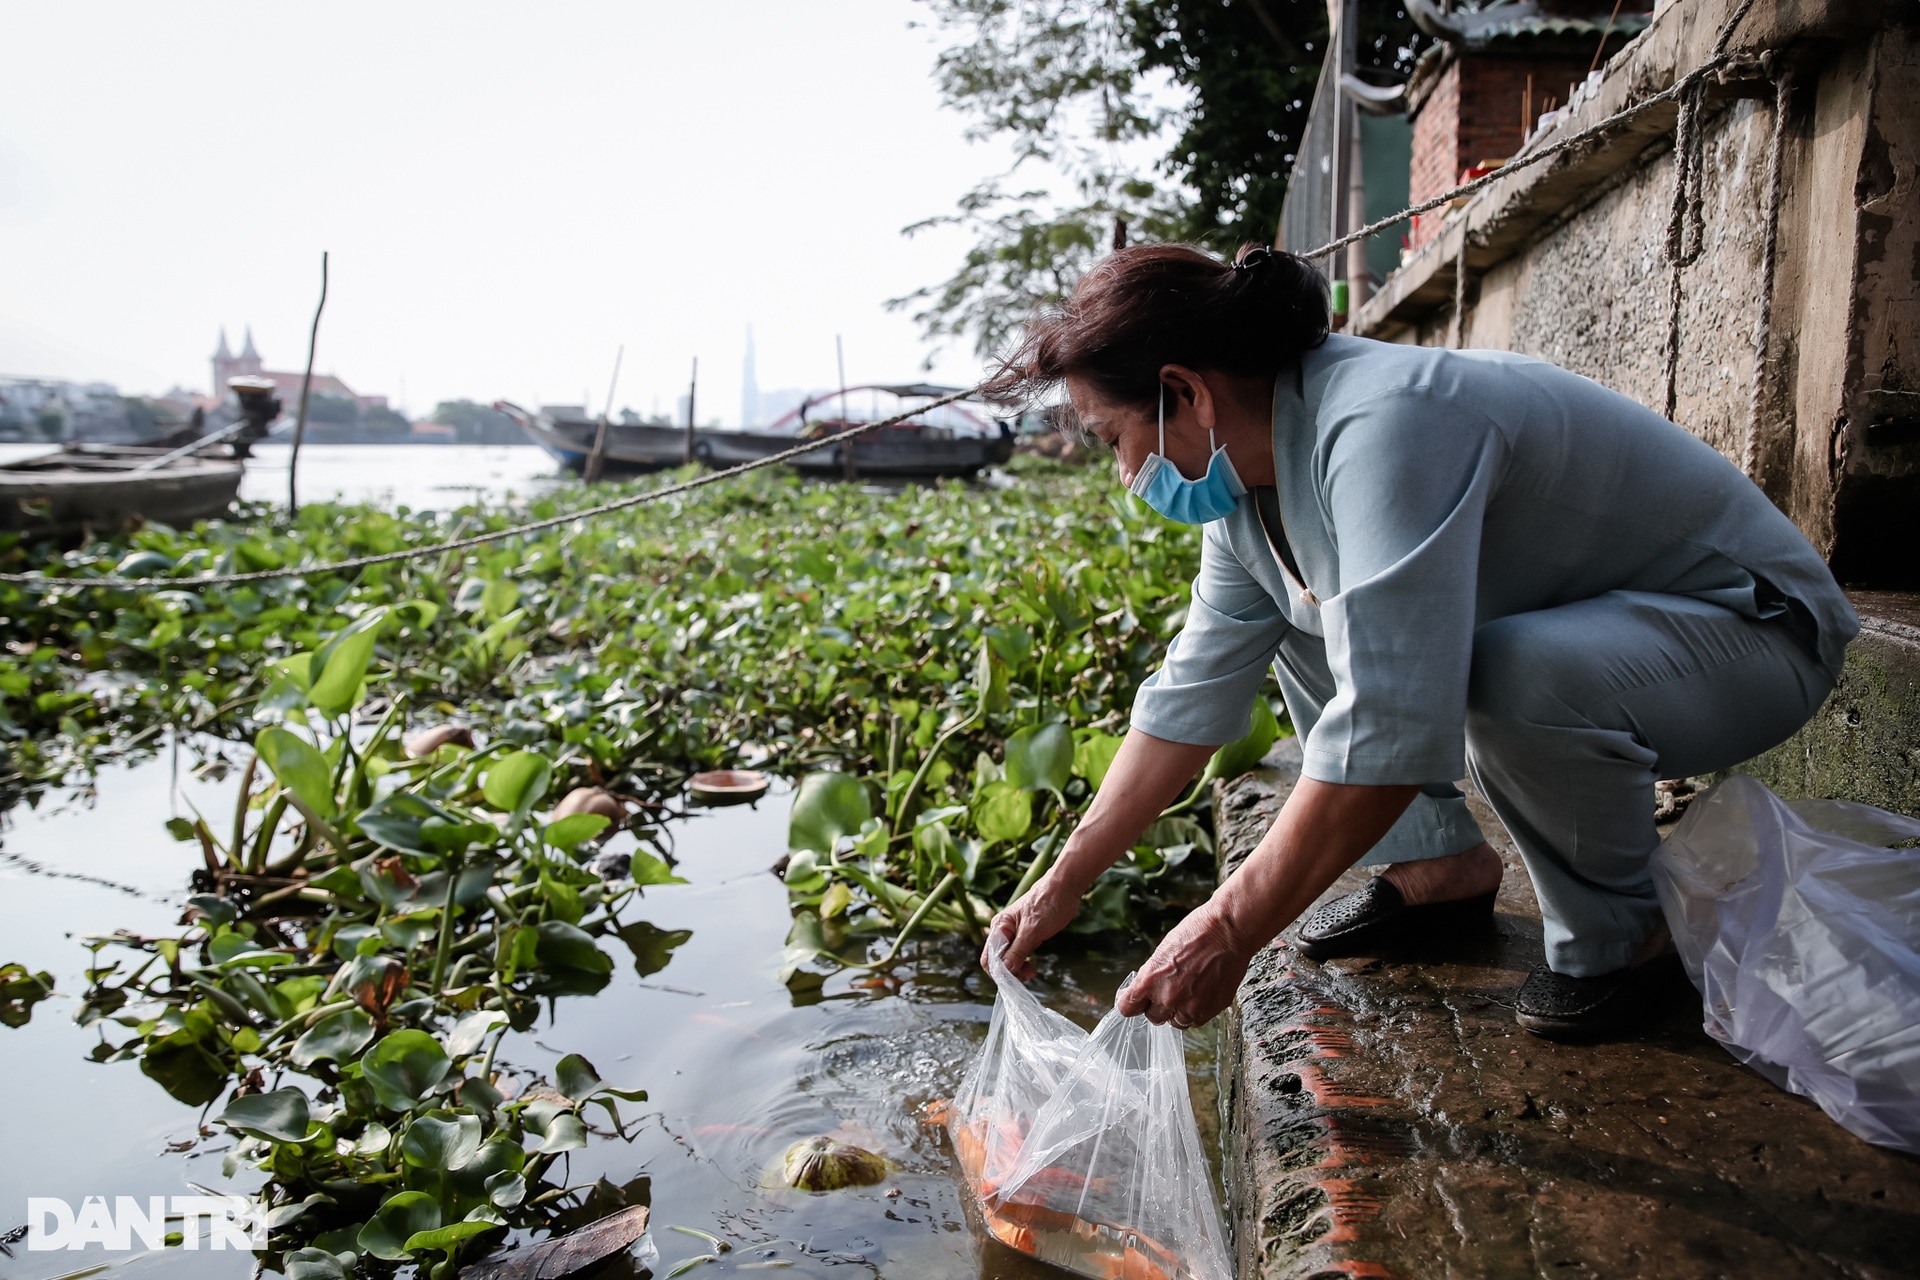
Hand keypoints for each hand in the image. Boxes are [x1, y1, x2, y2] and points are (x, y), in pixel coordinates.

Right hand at [982, 876, 1082, 981]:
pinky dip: (1024, 964)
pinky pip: (1020, 956)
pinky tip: (1033, 966)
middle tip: (1028, 974)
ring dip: (1018, 970)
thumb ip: (1017, 951)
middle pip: (998, 962)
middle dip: (1011, 972)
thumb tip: (1005, 972)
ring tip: (1032, 971)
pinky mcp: (1027, 938)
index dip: (999, 972)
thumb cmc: (1048, 902)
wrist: (1065, 888)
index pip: (989, 958)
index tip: (1015, 979)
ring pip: (1009, 961)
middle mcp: (1003, 932)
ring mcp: (1015, 936)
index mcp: (999, 927)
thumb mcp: (1032, 929)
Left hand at [1116, 901, 1254, 1028]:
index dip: (1131, 1004)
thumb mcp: (1163, 950)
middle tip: (1167, 992)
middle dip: (1157, 1007)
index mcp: (1151, 980)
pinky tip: (1202, 992)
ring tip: (1188, 991)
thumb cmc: (1198, 932)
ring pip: (1177, 1022)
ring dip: (1178, 1012)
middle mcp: (1169, 997)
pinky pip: (1197, 1020)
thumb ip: (1152, 975)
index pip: (1127, 1008)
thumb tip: (1146, 989)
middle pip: (1153, 1017)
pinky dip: (1197, 1011)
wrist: (1229, 930)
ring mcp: (1192, 1006)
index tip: (1135, 1000)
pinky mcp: (1212, 1009)